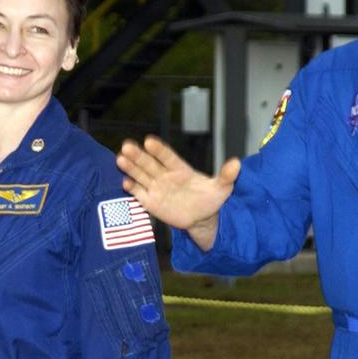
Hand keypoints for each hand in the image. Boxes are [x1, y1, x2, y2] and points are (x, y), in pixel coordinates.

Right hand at [117, 135, 239, 251]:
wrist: (201, 217)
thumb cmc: (210, 199)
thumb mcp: (222, 188)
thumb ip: (227, 176)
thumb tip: (237, 164)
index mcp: (180, 169)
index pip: (168, 157)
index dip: (159, 150)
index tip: (149, 141)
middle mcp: (165, 175)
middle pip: (150, 164)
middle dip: (138, 156)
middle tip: (126, 146)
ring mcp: (156, 187)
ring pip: (141, 175)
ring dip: (131, 168)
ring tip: (120, 159)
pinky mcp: (151, 201)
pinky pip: (139, 193)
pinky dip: (132, 188)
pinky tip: (125, 183)